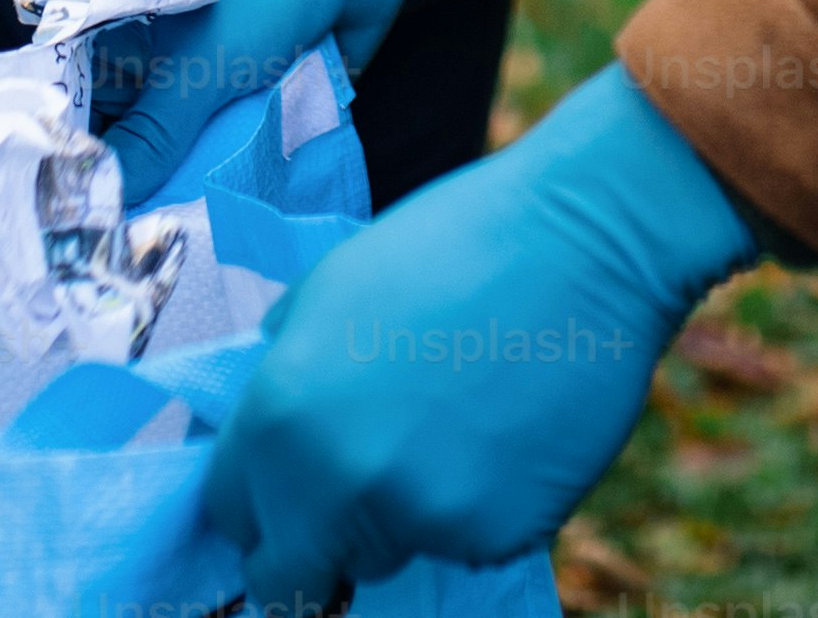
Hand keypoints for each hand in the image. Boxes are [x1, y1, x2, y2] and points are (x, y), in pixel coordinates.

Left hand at [203, 64, 757, 594]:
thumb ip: (286, 372)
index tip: (288, 506)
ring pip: (388, 555)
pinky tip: (510, 435)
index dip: (260, 511)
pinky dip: (481, 509)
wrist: (587, 238)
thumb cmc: (456, 242)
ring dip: (405, 520)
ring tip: (458, 428)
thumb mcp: (333, 287)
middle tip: (362, 503)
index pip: (231, 517)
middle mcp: (335, 480)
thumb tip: (268, 435)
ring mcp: (417, 515)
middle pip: (291, 579)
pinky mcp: (493, 534)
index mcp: (280, 415)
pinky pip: (467, 544)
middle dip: (317, 551)